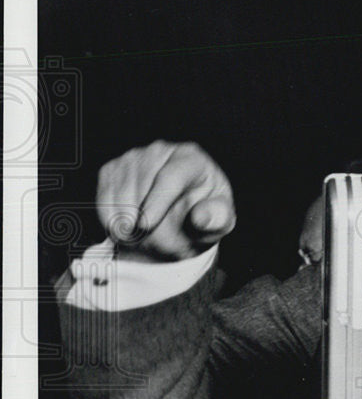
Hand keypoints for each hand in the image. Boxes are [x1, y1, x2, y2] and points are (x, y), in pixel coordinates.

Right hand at [96, 141, 235, 261]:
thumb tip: (201, 217)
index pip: (170, 178)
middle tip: (157, 247)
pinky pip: (104, 200)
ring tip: (148, 239)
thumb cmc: (205, 213)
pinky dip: (112, 221)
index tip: (145, 227)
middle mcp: (160, 151)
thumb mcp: (220, 219)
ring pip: (120, 195)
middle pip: (143, 188)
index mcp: (192, 159)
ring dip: (129, 226)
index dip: (157, 203)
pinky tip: (130, 229)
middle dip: (146, 225)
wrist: (184, 212)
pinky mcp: (112, 169)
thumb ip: (216, 218)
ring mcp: (133, 158)